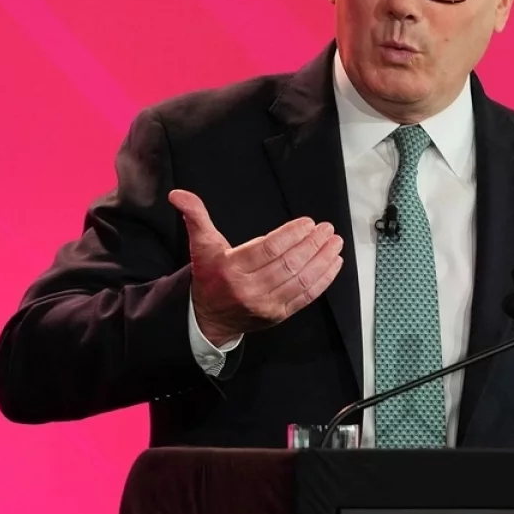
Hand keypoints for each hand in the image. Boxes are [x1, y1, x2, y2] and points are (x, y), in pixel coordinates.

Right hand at [168, 189, 343, 345]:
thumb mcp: (202, 246)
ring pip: (301, 280)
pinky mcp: (279, 315)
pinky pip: (306, 296)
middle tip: (327, 229)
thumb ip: (196, 217)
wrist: (209, 319)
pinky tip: (334, 263)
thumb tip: (178, 194)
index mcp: (230, 269)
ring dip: (322, 259)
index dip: (291, 235)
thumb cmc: (210, 276)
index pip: (268, 249)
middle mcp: (249, 289)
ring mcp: (266, 305)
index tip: (308, 223)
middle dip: (312, 244)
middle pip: (288, 264)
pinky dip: (324, 279)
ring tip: (335, 242)